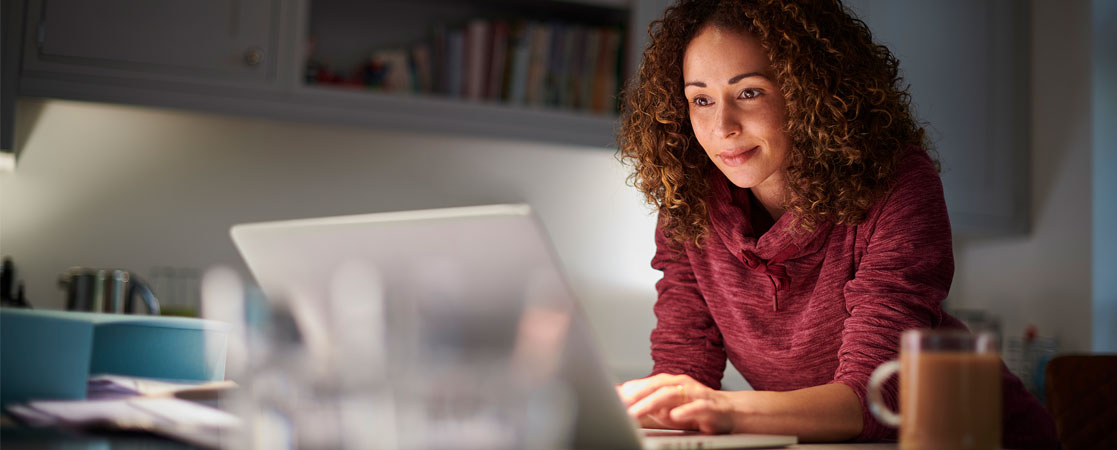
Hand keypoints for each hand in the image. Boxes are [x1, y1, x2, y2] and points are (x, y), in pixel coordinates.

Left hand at [616, 373, 736, 433]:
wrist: (728, 412)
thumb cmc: (694, 410)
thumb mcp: (667, 409)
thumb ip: (648, 406)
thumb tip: (624, 405)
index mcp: (670, 383)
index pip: (645, 383)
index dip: (628, 390)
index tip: (611, 398)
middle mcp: (681, 384)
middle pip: (654, 385)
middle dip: (635, 396)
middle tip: (620, 407)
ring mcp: (696, 393)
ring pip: (670, 394)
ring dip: (651, 404)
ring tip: (636, 413)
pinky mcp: (710, 406)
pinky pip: (697, 406)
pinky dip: (685, 410)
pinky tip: (674, 416)